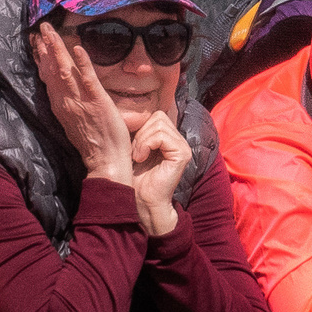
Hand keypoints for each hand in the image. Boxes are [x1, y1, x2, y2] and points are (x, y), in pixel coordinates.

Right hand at [32, 23, 133, 184]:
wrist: (105, 161)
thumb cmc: (93, 143)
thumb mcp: (74, 120)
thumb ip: (68, 102)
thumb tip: (64, 89)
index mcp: (61, 104)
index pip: (47, 75)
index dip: (41, 57)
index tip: (35, 40)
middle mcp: (65, 100)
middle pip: (51, 69)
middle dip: (45, 47)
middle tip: (41, 27)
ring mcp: (80, 100)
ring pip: (64, 70)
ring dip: (57, 49)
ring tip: (50, 31)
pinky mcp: (97, 101)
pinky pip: (88, 79)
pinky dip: (82, 63)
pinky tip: (77, 48)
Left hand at [128, 109, 191, 236]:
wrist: (139, 200)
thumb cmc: (133, 176)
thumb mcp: (133, 146)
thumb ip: (137, 128)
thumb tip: (128, 111)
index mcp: (169, 137)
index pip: (155, 115)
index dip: (139, 126)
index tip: (131, 146)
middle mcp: (178, 139)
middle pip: (157, 116)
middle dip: (140, 133)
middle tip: (135, 152)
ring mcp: (183, 146)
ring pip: (158, 124)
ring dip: (142, 140)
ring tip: (138, 156)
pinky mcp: (183, 154)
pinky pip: (161, 136)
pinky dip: (146, 145)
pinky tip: (141, 159)